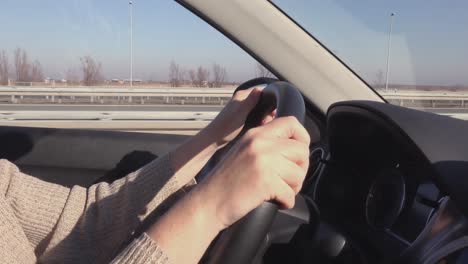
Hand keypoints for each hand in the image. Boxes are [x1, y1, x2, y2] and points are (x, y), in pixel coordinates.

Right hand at [195, 116, 309, 228]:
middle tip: (288, 180)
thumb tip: (295, 146)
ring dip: (292, 187)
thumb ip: (266, 144)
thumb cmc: (226, 182)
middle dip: (300, 169)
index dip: (302, 138)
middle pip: (302, 150)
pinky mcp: (265, 181)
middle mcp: (260, 143)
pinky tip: (274, 201)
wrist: (207, 202)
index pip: (292, 123)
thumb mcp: (243, 151)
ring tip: (278, 191)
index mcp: (256, 134)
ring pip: (299, 174)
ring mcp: (263, 161)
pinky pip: (291, 194)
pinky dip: (285, 202)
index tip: (298, 154)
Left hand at [204, 87, 274, 147]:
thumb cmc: (226, 126)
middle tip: (267, 120)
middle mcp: (242, 100)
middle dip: (267, 110)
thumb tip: (259, 89)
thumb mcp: (240, 113)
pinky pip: (255, 116)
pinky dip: (259, 121)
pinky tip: (259, 127)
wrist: (214, 138)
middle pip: (262, 101)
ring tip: (263, 124)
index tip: (273, 110)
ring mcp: (242, 109)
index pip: (261, 90)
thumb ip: (250, 101)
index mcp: (242, 96)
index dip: (270, 99)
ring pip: (259, 109)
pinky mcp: (242, 117)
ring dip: (264, 117)